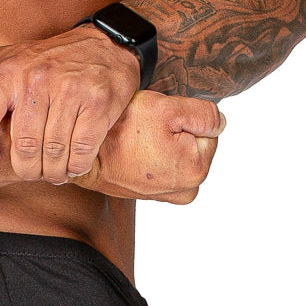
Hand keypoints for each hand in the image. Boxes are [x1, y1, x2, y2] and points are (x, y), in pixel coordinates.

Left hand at [0, 26, 142, 183]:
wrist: (107, 44)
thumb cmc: (50, 58)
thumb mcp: (10, 55)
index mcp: (10, 72)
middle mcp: (38, 80)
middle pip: (24, 146)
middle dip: (28, 170)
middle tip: (33, 173)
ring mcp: (70, 92)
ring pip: (54, 153)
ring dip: (54, 172)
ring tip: (55, 173)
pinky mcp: (98, 104)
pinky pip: (82, 151)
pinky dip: (77, 167)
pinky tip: (74, 165)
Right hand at [70, 89, 225, 204]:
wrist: (85, 156)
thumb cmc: (122, 131)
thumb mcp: (168, 109)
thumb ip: (204, 114)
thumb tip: (220, 123)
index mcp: (197, 170)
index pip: (208, 130)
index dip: (185, 119)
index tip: (161, 122)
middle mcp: (186, 190)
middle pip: (195, 145)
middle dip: (177, 133)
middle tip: (148, 131)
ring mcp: (168, 196)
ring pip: (179, 155)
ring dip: (165, 144)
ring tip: (140, 141)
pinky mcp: (153, 195)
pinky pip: (162, 166)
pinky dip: (153, 156)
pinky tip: (135, 152)